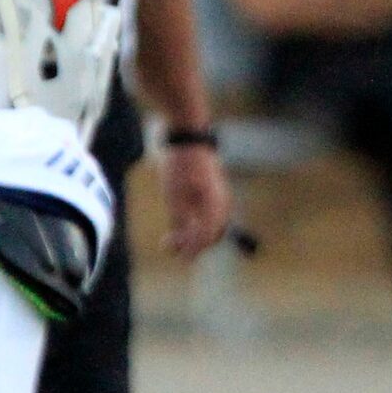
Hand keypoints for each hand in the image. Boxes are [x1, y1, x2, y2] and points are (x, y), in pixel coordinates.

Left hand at [159, 142, 232, 258]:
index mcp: (216, 205)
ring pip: (210, 228)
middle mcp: (223, 204)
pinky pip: (207, 218)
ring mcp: (220, 199)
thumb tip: (178, 245)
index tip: (176, 254)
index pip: (207, 236)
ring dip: (191, 237)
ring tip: (170, 241)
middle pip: (211, 235)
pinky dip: (193, 226)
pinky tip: (176, 227)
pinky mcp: (212, 195)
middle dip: (192, 245)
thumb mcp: (173, 195)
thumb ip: (179, 221)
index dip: (192, 248)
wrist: (187, 137)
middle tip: (169, 248)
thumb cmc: (180, 165)